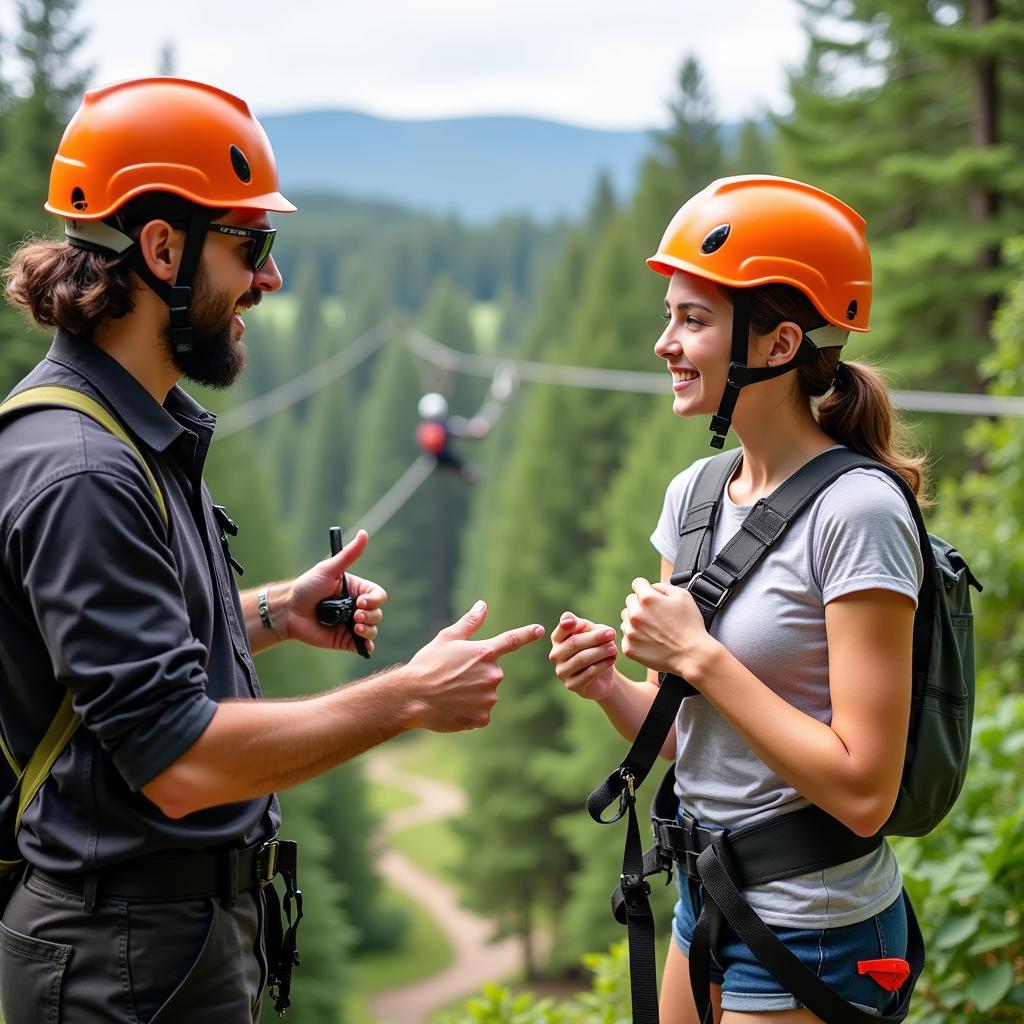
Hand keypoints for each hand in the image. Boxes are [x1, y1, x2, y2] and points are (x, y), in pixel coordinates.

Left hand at [285, 530, 386, 652]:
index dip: (374, 599)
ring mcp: (352, 625)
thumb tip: (363, 533)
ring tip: (355, 628)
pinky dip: (368, 646)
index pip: (378, 595)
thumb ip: (348, 555)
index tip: (361, 601)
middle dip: (370, 615)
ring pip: (373, 629)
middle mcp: (357, 608)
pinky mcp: (345, 640)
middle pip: (377, 613)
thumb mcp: (329, 569)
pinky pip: (363, 646)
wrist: (288, 611)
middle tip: (355, 616)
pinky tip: (363, 644)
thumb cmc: (306, 587)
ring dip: (369, 630)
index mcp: (357, 590)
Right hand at [407, 601, 544, 731]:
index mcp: (485, 652)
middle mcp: (493, 675)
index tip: (541, 630)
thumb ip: (470, 623)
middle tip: (453, 677)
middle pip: (492, 673)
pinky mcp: (483, 718)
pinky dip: (470, 711)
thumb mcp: (446, 638)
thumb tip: (483, 605)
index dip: (528, 634)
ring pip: (486, 694)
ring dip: (473, 694)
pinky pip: (481, 713)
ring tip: (450, 693)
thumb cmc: (427, 664)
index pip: (512, 640)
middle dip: (477, 674)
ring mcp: (489, 698)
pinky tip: (453, 707)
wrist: (411, 696)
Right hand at [549, 612, 617, 699]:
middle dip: (594, 638)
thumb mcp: (593, 633)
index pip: (561, 629)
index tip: (576, 622)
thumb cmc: (596, 649)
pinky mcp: (572, 685)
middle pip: (574, 643)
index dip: (566, 625)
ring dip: (600, 652)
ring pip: (581, 659)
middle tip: (612, 634)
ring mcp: (562, 671)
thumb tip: (572, 621)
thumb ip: (585, 626)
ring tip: (614, 648)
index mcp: (558, 639)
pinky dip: (602, 665)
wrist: (603, 675)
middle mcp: (556, 655)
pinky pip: (588, 673)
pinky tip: (612, 660)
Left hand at [620, 578, 713, 676]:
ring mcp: (630, 632)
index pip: (637, 584)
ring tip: (653, 629)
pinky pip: (626, 637)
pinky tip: (650, 640)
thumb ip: (663, 586)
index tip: (652, 596)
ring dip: (636, 621)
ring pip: (626, 619)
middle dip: (641, 605)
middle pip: (630, 601)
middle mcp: (635, 614)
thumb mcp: (683, 596)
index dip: (647, 588)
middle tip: (656, 615)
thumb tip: (652, 587)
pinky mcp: (629, 648)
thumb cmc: (690, 626)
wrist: (692, 655)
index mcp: (647, 599)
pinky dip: (635, 638)